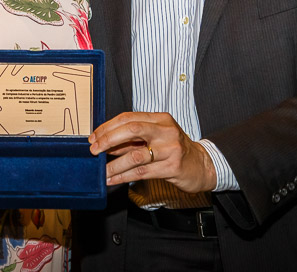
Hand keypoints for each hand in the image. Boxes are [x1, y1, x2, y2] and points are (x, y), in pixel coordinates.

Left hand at [89, 112, 216, 193]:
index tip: (94, 137)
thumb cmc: (175, 150)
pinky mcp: (172, 167)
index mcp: (160, 119)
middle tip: (94, 150)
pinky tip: (113, 179)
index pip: (128, 118)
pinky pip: (142, 172)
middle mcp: (166, 131)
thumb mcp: (157, 137)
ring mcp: (170, 149)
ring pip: (135, 155)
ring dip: (114, 164)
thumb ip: (134, 139)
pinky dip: (124, 176)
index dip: (108, 127)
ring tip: (101, 171)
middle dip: (108, 139)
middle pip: (131, 129)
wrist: (202, 165)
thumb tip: (105, 144)